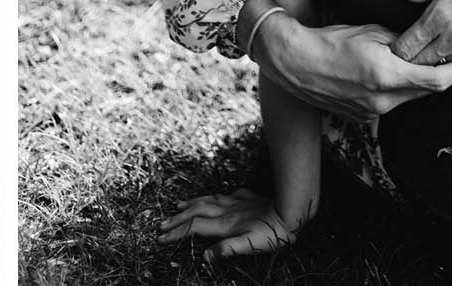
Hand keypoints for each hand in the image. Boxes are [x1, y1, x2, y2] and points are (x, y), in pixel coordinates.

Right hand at [157, 189, 301, 261]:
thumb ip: (227, 250)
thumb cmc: (273, 233)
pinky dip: (210, 197)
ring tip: (178, 206)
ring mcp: (234, 202)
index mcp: (224, 224)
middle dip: (177, 219)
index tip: (161, 238)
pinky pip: (222, 195)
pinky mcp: (244, 197)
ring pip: (206, 200)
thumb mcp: (250, 246)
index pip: (194, 227)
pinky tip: (213, 197)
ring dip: (190, 204)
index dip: (177, 233)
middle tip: (162, 225)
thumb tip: (204, 257)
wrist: (290, 210)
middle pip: (195, 212)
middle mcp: (225, 211)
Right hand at [249, 9, 451, 121]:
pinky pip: (390, 104)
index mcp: (387, 75)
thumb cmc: (330, 41)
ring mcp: (373, 112)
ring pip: (408, 99)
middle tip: (450, 58)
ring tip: (417, 64)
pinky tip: (388, 75)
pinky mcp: (363, 118)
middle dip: (440, 76)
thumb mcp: (369, 31)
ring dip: (416, 84)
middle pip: (426, 92)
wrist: (295, 62)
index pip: (437, 81)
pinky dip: (396, 91)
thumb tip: (420, 43)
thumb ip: (399, 41)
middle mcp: (384, 99)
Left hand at [390, 0, 451, 65]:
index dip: (393, 50)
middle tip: (400, 55)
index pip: (405, 47)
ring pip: (442, 69)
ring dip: (430, 66)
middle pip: (420, 64)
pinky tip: (450, 56)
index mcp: (441, 19)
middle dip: (407, 63)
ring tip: (421, 57)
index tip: (388, 45)